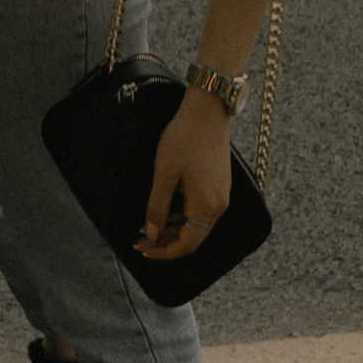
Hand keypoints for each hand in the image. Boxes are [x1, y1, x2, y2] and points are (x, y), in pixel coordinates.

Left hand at [140, 83, 234, 259]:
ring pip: (197, 226)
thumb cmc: (184, 139)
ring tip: (149, 225)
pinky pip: (201, 211)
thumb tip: (152, 234)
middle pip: (193, 238)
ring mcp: (221, 195)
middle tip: (141, 240)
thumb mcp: (164, 174)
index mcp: (206, 206)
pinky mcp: (219, 185)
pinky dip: (183, 216)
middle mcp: (219, 206)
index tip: (143, 248)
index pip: (187, 244)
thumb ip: (157, 207)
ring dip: (174, 230)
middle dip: (166, 242)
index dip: (164, 251)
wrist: (207, 111)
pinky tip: (166, 210)